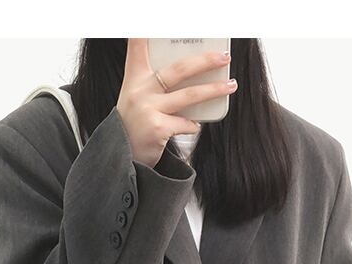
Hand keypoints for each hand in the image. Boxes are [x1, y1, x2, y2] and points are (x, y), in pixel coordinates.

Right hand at [116, 38, 237, 167]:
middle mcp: (139, 90)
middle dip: (205, 60)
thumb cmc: (135, 125)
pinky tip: (195, 126)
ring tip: (230, 85)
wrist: (121, 157)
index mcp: (134, 78)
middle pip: (178, 69)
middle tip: (224, 56)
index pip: (137, 46)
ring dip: (213, 90)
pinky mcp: (157, 128)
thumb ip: (158, 85)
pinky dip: (193, 125)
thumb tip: (194, 74)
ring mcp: (148, 109)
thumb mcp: (138, 98)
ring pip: (189, 95)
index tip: (150, 18)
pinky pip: (186, 123)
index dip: (143, 31)